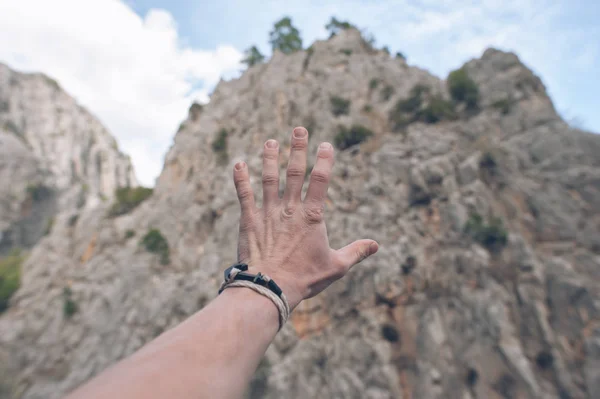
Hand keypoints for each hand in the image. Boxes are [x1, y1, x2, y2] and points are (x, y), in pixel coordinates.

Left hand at [232, 126, 378, 309]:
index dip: (324, 160)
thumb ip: (356, 251)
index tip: (325, 144)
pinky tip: (238, 164)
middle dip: (298, 148)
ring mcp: (268, 212)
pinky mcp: (249, 220)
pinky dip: (241, 179)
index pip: (320, 180)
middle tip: (299, 129)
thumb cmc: (304, 278)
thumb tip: (376, 245)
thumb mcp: (336, 266)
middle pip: (295, 172)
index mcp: (312, 216)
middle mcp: (290, 208)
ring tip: (270, 142)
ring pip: (269, 178)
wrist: (269, 287)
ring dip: (269, 159)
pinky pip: (244, 195)